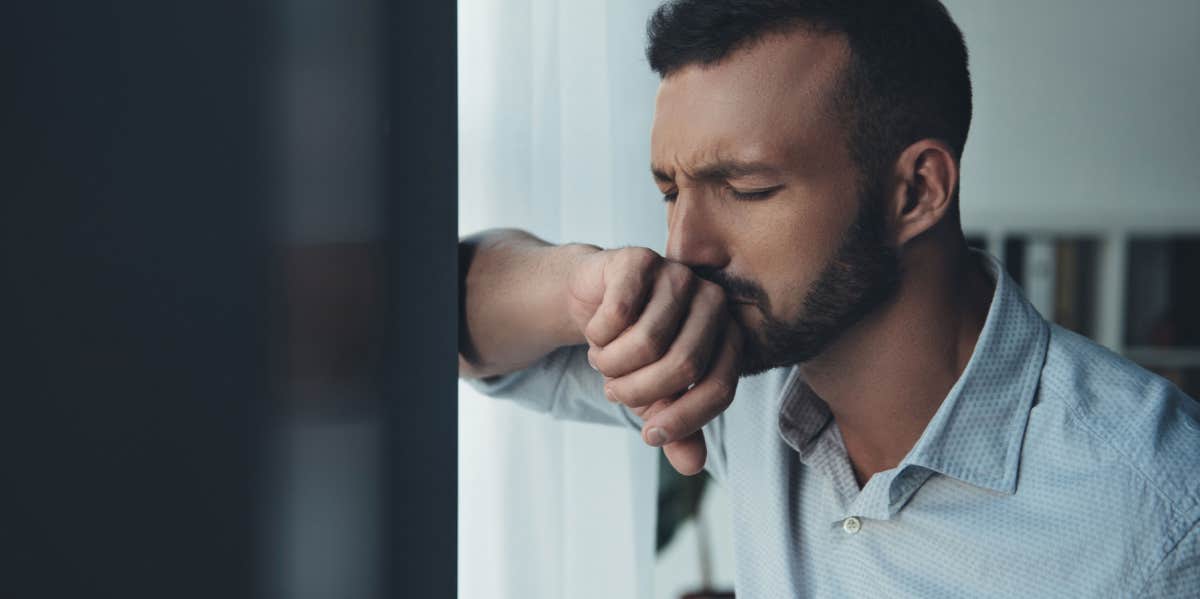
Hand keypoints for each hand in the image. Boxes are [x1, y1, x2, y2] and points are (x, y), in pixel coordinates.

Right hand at [565, 247, 741, 474]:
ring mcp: (678, 275)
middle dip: (639, 391)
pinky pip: (618, 313)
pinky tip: (596, 331)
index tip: (651, 435)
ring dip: (612, 364)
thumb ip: (678, 431)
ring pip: (647, 342)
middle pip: (684, 366)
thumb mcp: (656, 398)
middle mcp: (712, 302)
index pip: (720, 388)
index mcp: (728, 337)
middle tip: (615, 390)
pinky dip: (597, 335)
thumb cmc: (634, 352)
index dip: (684, 420)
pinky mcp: (641, 259)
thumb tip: (692, 466)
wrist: (594, 304)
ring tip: (605, 360)